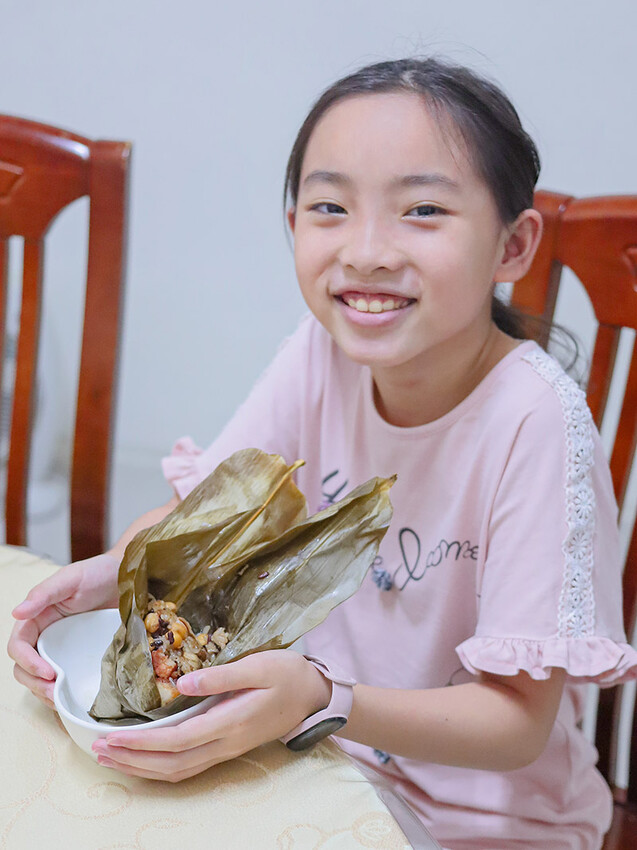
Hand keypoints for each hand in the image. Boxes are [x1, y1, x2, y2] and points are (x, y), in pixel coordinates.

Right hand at [8, 552, 119, 707]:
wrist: (127, 577)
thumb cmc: (97, 573)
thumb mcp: (70, 579)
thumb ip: (43, 594)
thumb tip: (16, 613)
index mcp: (36, 617)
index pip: (18, 646)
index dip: (27, 662)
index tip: (47, 672)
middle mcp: (45, 634)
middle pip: (24, 667)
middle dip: (35, 683)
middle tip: (55, 693)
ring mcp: (61, 647)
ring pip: (40, 677)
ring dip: (46, 692)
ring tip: (62, 701)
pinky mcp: (78, 655)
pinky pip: (64, 677)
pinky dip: (62, 691)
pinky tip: (71, 699)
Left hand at [91, 649, 331, 780]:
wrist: (314, 696)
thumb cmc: (287, 674)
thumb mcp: (258, 665)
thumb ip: (221, 675)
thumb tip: (182, 684)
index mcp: (229, 722)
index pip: (176, 740)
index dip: (141, 743)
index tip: (111, 737)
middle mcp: (225, 743)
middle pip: (171, 764)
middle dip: (133, 760)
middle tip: (99, 751)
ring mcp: (227, 749)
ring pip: (178, 771)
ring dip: (144, 767)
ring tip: (113, 757)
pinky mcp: (228, 747)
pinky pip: (188, 766)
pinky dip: (161, 767)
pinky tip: (147, 758)